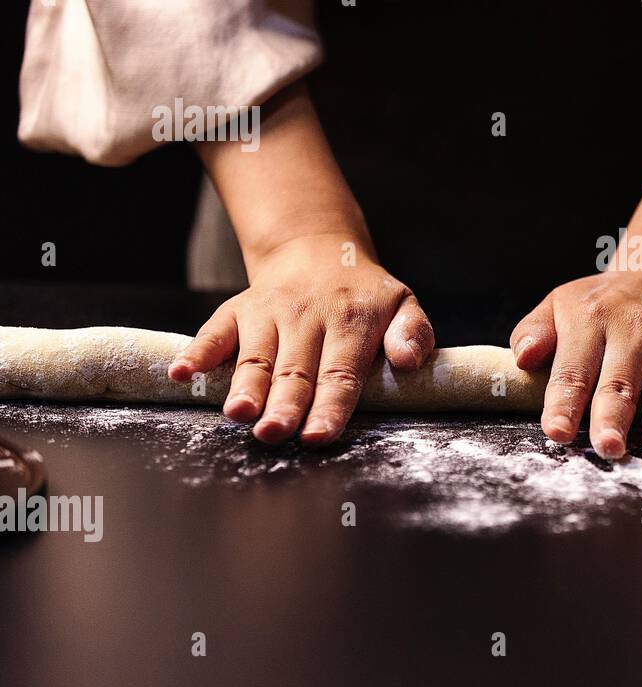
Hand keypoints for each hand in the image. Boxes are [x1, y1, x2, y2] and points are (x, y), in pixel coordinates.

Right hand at [167, 233, 433, 445]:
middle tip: (274, 433)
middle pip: (295, 370)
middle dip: (284, 404)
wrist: (318, 250)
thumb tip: (410, 361)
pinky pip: (214, 331)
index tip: (318, 436)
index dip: (330, 407)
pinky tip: (183, 373)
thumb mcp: (403, 304)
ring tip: (238, 413)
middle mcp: (307, 317)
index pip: (341, 373)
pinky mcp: (237, 310)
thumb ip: (414, 333)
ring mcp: (268, 313)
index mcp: (352, 322)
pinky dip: (197, 352)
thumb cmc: (365, 295)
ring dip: (244, 386)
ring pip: (255, 356)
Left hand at [511, 270, 641, 458]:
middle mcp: (633, 323)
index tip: (558, 433)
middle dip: (613, 413)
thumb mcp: (560, 304)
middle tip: (609, 446)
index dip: (564, 403)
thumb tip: (522, 359)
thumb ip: (534, 331)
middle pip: (620, 376)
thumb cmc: (602, 303)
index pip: (573, 369)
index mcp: (589, 319)